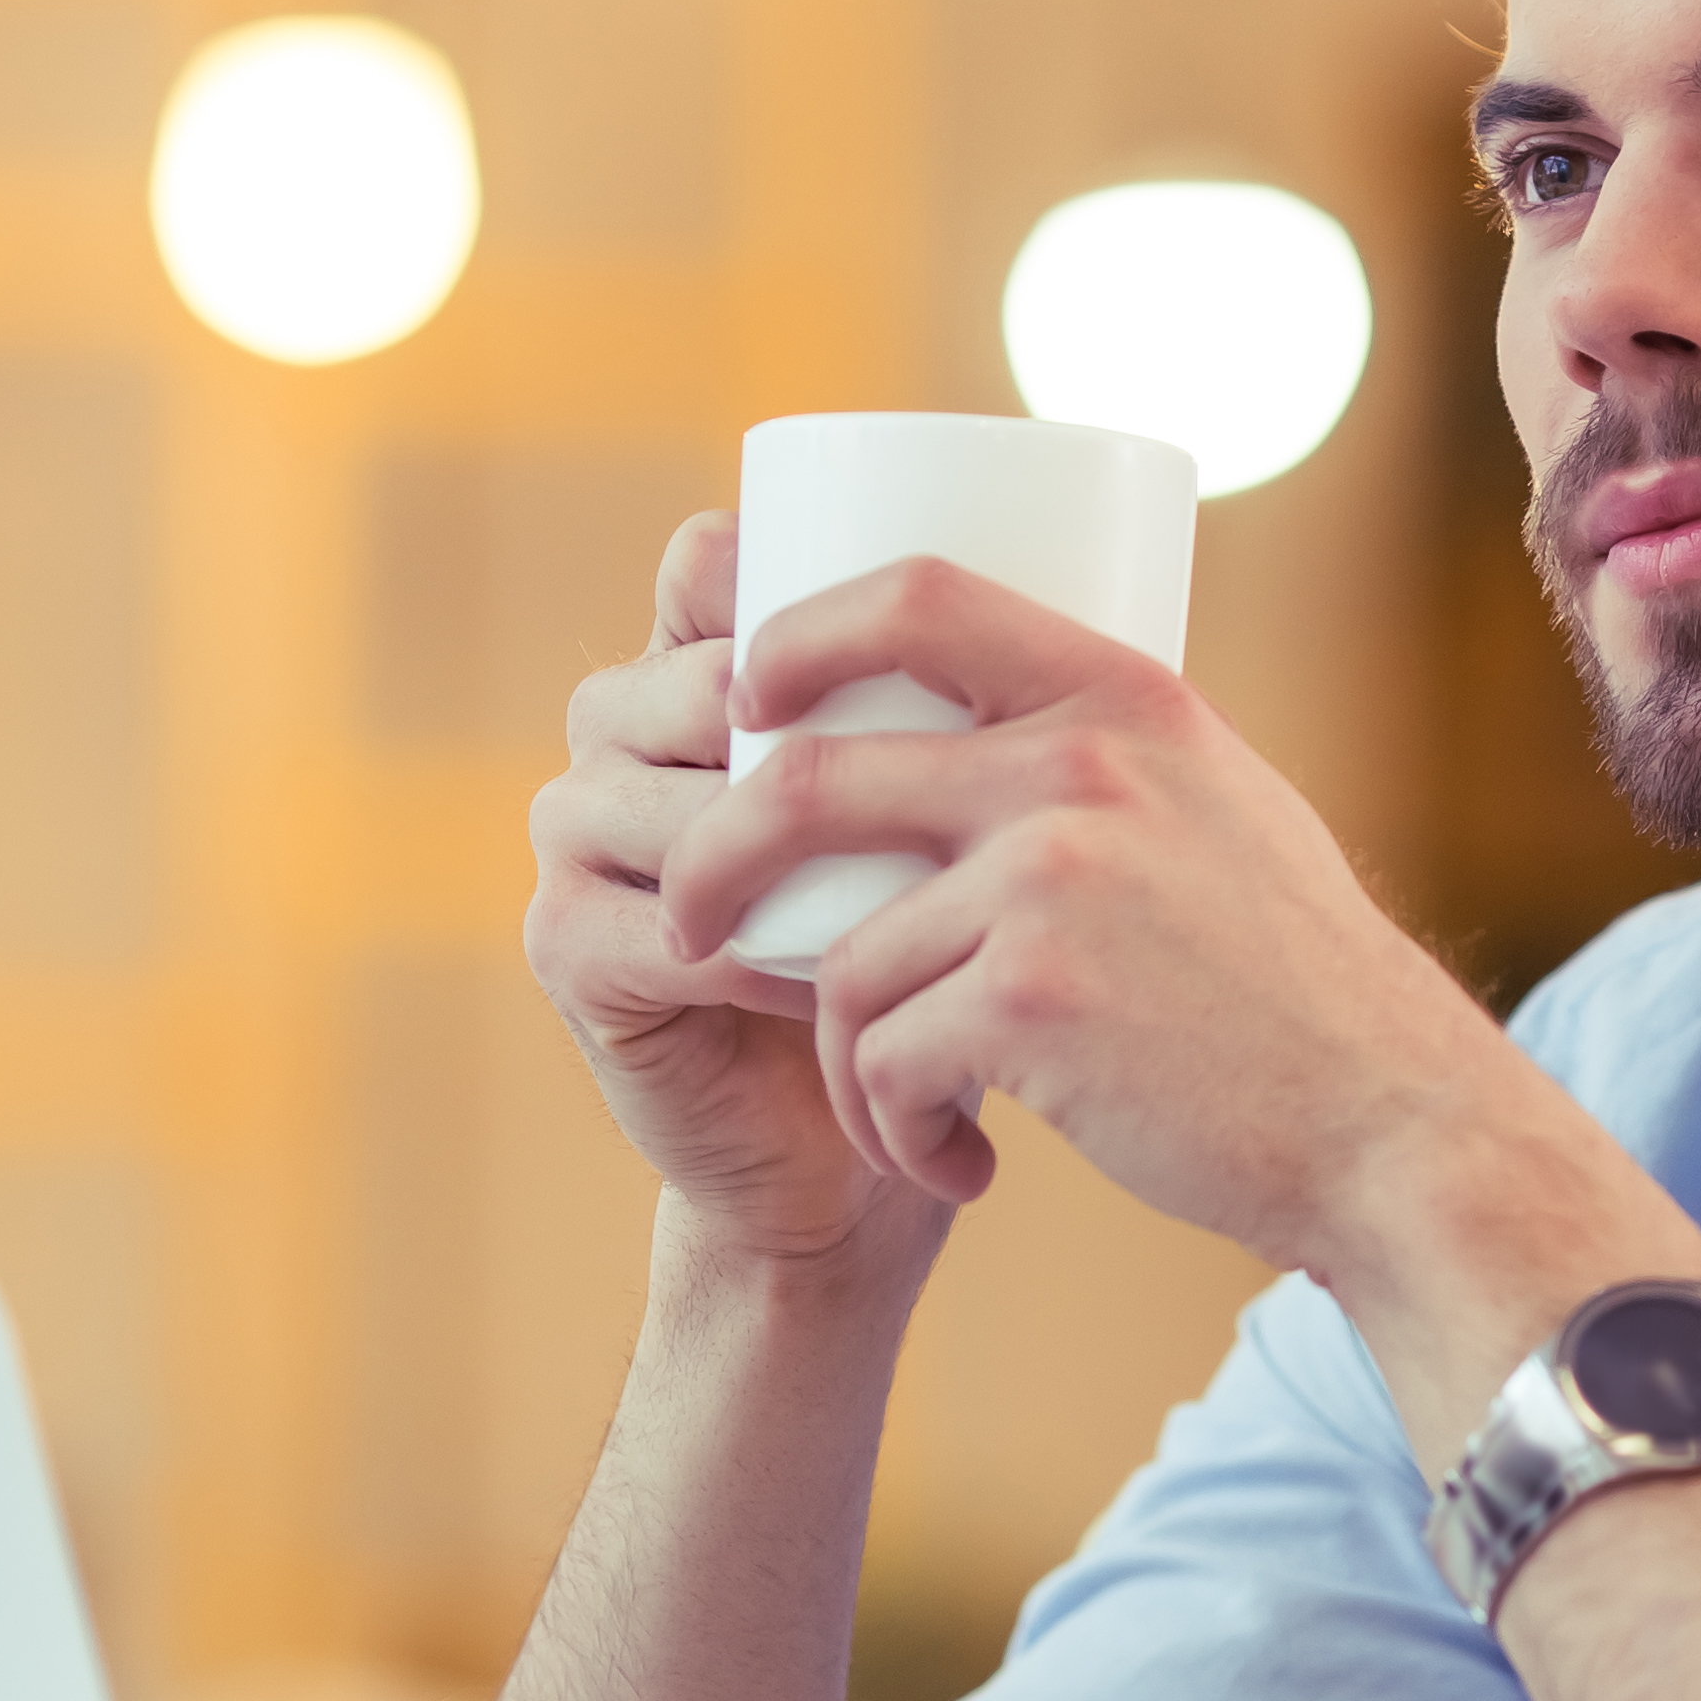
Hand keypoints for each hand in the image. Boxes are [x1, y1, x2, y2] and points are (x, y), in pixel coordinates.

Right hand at [523, 515, 952, 1278]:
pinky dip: (751, 956)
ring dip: (796, 846)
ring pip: (677, 799)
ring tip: (911, 898)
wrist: (884, 1136)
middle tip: (947, 784)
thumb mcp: (975, 801)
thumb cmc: (955, 948)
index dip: (793, 577)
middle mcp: (619, 729)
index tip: (930, 637)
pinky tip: (829, 985)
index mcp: (702, 662)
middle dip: (814, 722)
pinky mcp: (568, 947)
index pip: (711, 563)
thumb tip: (1132, 566)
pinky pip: (657, 925)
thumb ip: (998, 693)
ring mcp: (580, 833)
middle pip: (694, 675)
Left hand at [654, 555, 1555, 1282]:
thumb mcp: (1222, 811)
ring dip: (854, 1063)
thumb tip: (976, 735)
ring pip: (846, 964)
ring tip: (917, 1120)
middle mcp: (1081, 766)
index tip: (743, 700)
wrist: (1394, 1130)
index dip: (794, 633)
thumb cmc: (1303, 993)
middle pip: (809, 783)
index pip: (914, 597)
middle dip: (715, 863)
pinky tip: (961, 1166)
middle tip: (691, 923)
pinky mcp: (1032, 1004)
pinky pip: (884, 1063)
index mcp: (1123, 697)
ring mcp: (1052, 881)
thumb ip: (1109, 761)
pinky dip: (899, 1132)